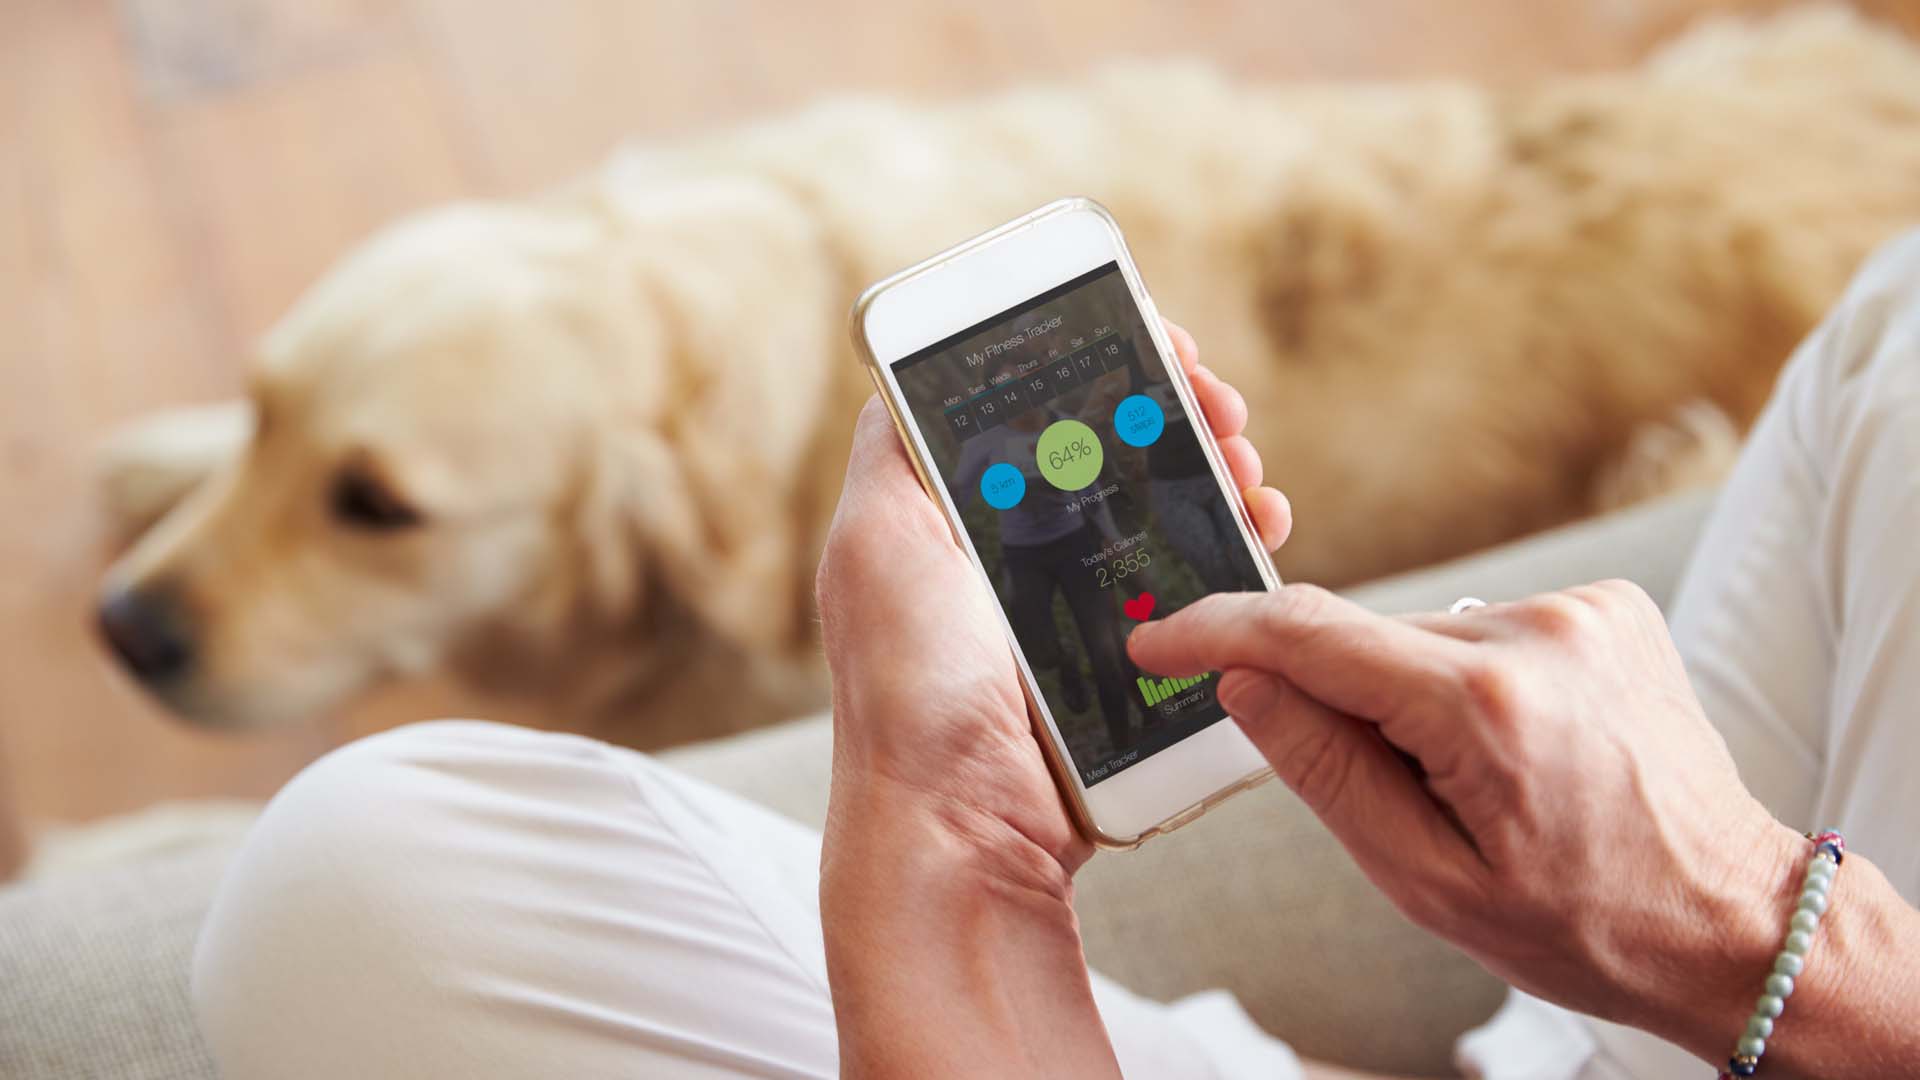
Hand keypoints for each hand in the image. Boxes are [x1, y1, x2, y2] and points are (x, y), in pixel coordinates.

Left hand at [816, 321, 1289, 883]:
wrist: (965, 829)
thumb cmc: (911, 688)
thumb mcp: (878, 546)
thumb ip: (894, 455)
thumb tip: (909, 380)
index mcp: (958, 520)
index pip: (1040, 411)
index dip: (1100, 366)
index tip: (1157, 346)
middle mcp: (1019, 557)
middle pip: (1116, 451)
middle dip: (1178, 414)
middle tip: (1222, 410)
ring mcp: (1079, 611)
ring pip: (1164, 512)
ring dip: (1216, 474)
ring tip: (1248, 472)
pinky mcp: (1133, 663)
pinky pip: (1192, 587)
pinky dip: (1233, 548)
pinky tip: (1258, 529)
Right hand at [1127, 581, 1804, 1055]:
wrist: (1729, 917)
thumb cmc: (1580, 921)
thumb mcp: (1425, 880)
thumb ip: (1325, 769)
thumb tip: (1245, 683)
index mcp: (1484, 707)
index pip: (1307, 633)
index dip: (1213, 632)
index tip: (1154, 639)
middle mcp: (1535, 630)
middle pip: (1364, 637)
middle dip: (1339, 699)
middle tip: (1393, 795)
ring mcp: (1581, 608)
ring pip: (1422, 633)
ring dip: (1410, 693)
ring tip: (1479, 783)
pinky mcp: (1607, 606)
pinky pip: (1483, 627)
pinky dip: (1468, 678)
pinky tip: (1518, 745)